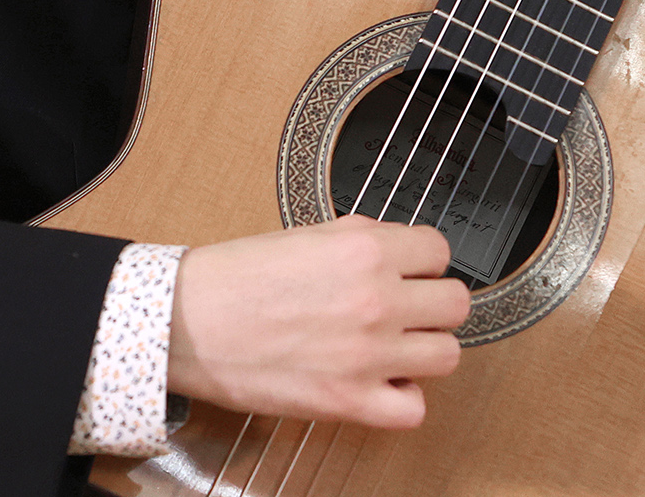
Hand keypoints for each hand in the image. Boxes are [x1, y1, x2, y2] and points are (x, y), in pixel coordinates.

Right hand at [166, 215, 470, 428]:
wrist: (188, 323)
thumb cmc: (235, 278)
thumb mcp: (306, 234)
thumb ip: (361, 238)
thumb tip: (395, 246)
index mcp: (366, 251)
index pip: (440, 251)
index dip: (424, 262)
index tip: (411, 272)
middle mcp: (377, 302)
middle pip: (456, 304)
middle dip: (432, 304)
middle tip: (407, 309)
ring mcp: (368, 356)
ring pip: (448, 356)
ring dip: (424, 350)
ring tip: (395, 347)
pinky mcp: (349, 402)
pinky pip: (414, 410)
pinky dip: (403, 399)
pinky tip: (380, 382)